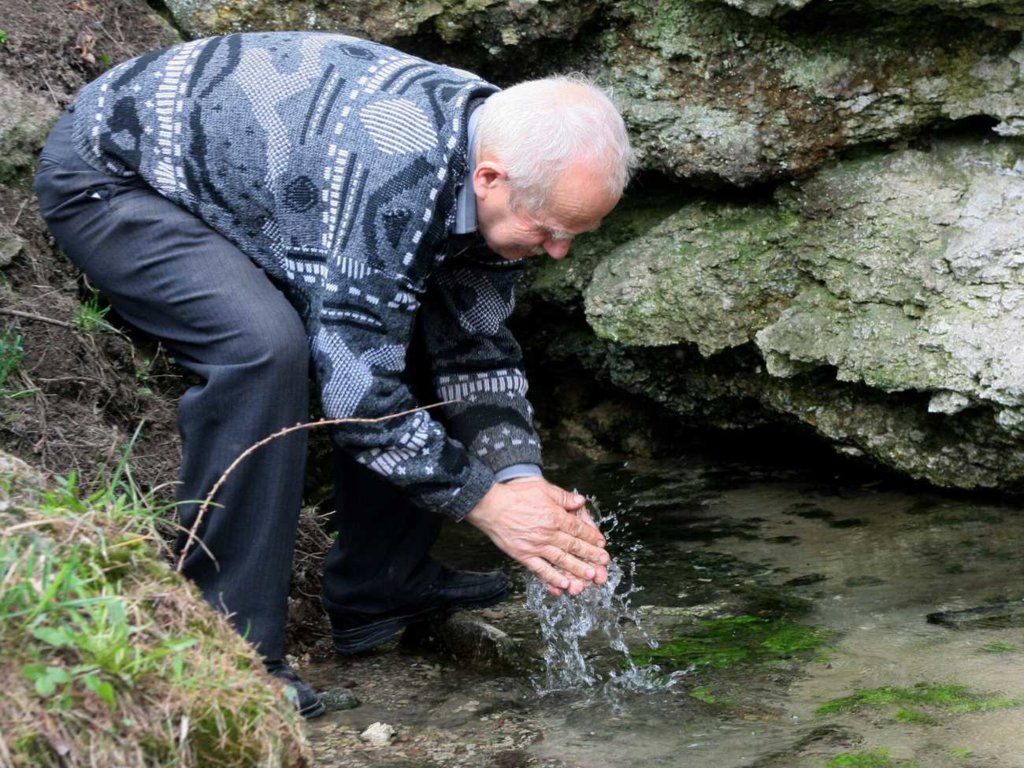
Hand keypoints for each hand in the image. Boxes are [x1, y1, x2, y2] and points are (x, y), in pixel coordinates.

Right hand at [465, 478, 609, 596]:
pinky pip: (541, 570)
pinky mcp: (524, 555)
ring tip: (591, 576)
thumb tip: (580, 501)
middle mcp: (548, 533)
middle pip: (573, 546)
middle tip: (603, 562)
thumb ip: (563, 497)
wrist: (491, 505)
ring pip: (561, 560)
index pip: (578, 529)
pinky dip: (553, 578)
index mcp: (554, 516)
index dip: (591, 536)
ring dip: (577, 569)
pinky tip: (564, 585)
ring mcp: (536, 546)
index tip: (601, 542)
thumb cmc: (515, 494)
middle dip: (590, 555)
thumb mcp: (543, 488)